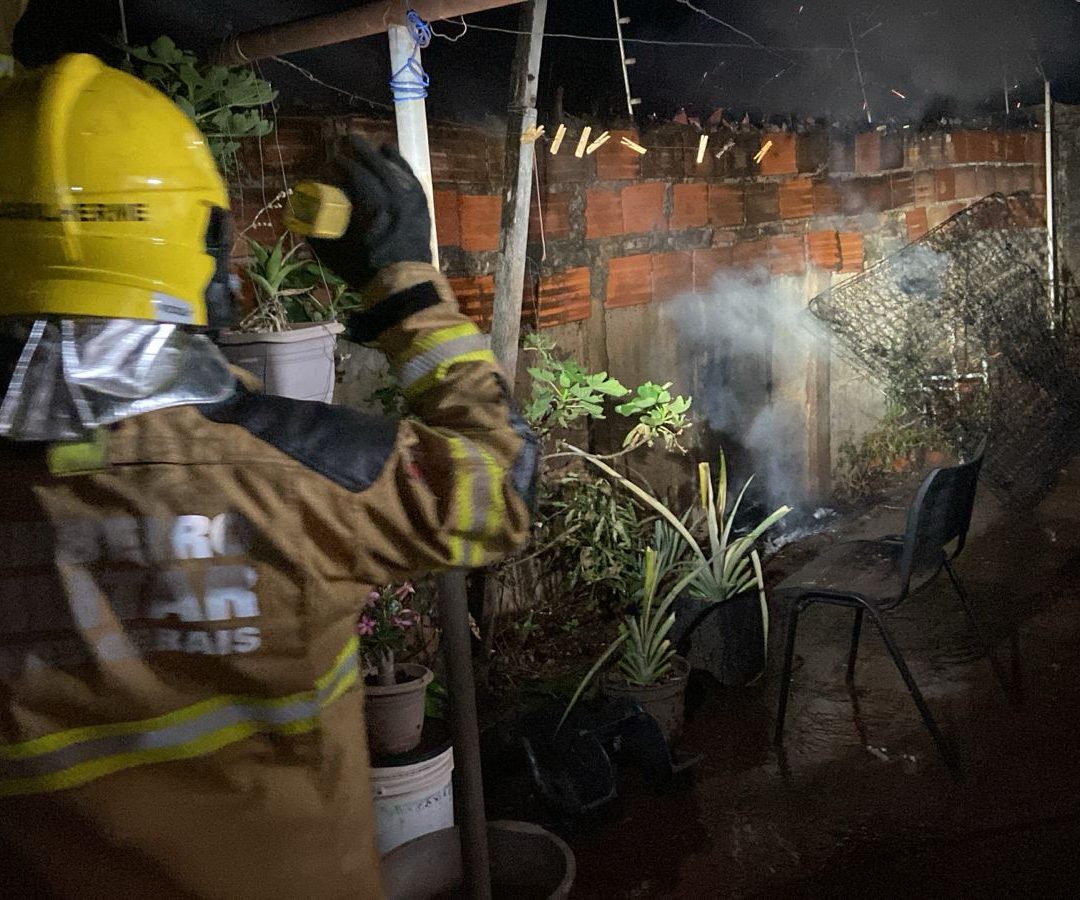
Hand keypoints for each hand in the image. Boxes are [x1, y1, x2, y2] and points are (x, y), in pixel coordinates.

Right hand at [309, 136, 431, 288]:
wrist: (402, 283)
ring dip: (380, 155)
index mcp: (369, 201)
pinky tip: (394, 156)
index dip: (339, 164)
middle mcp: (391, 193)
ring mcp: (408, 197)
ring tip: (373, 146)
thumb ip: (315, 226)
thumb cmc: (364, 268)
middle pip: (373, 163)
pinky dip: (401, 163)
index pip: (351, 171)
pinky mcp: (420, 204)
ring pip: (394, 166)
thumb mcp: (333, 249)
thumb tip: (299, 210)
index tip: (330, 162)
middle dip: (358, 151)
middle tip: (346, 141)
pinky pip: (410, 175)